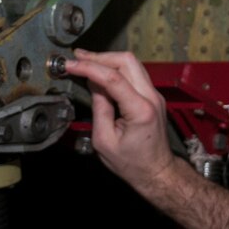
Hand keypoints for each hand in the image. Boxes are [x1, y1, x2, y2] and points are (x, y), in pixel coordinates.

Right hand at [63, 49, 179, 194]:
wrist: (157, 171)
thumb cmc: (133, 163)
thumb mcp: (104, 141)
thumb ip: (99, 109)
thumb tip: (93, 85)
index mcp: (140, 110)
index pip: (113, 78)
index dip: (89, 67)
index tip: (71, 65)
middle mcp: (151, 98)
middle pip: (126, 61)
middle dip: (99, 56)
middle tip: (77, 58)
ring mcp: (154, 95)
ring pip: (132, 63)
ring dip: (107, 60)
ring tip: (85, 62)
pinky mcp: (152, 96)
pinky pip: (134, 73)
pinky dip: (116, 69)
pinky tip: (100, 73)